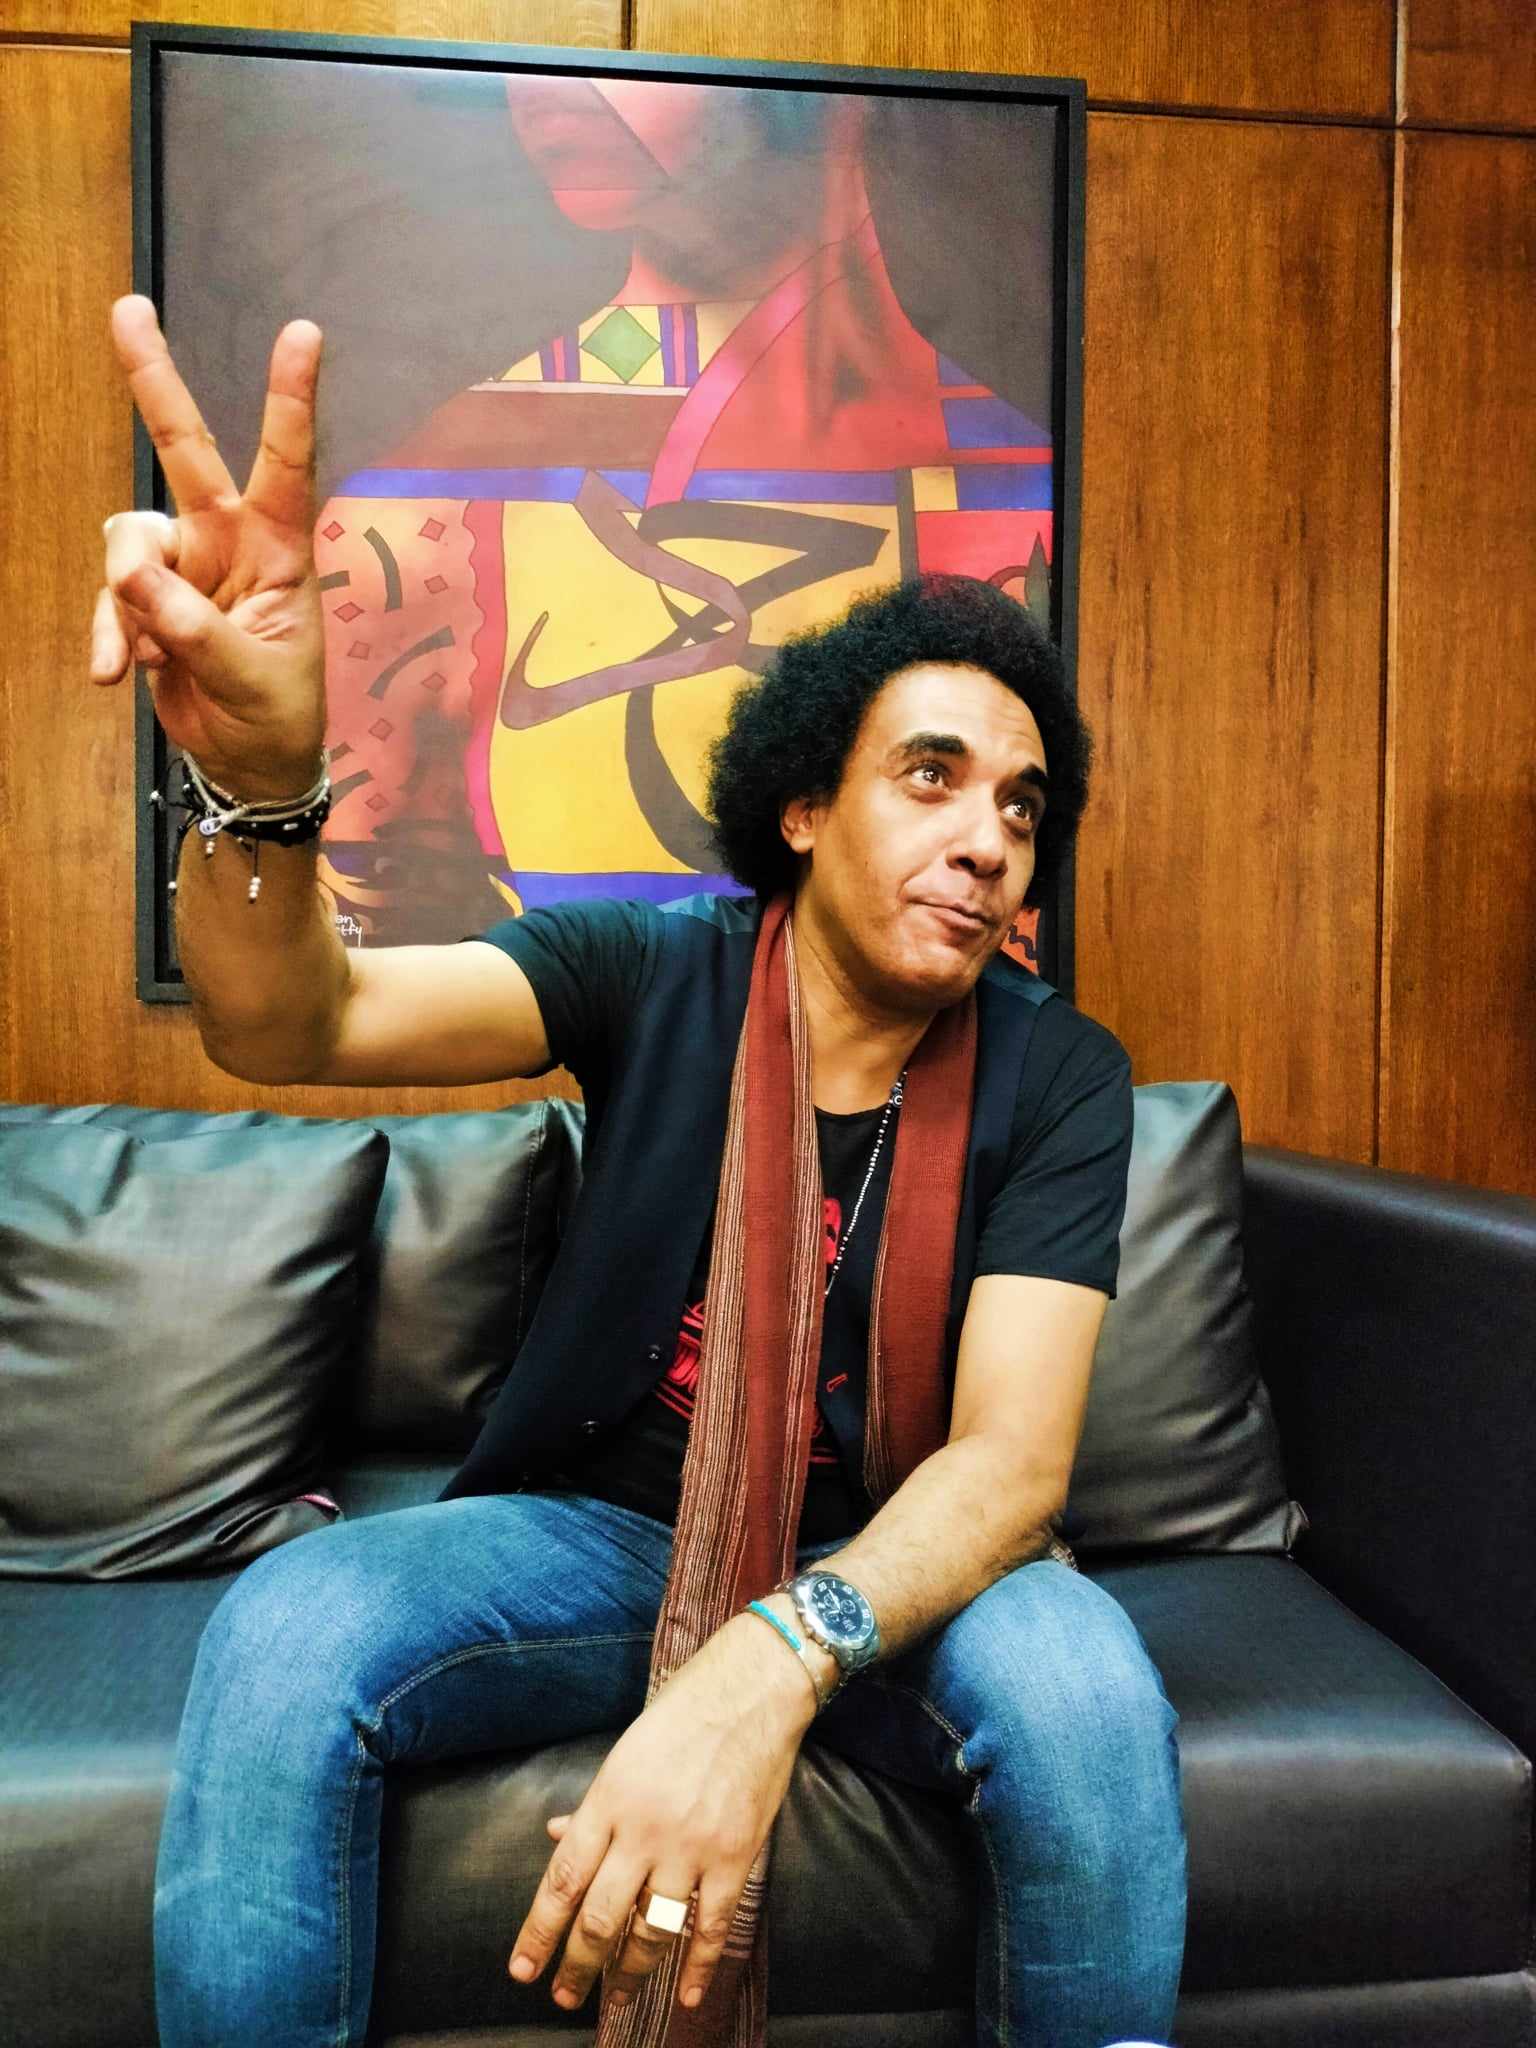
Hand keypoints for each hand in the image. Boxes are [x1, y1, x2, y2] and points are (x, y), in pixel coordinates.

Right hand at [92, 295, 327, 800]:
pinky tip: (114, 675)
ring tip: (151, 658)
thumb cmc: (277, 718)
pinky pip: (110, 596)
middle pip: (185, 449)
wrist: (248, 767)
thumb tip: (134, 577)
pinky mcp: (147, 601)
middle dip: (154, 381)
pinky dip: (108, 634)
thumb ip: (196, 630)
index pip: (288, 464)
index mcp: (280, 552)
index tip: (303, 332)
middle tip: (129, 307)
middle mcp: (230, 544)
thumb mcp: (252, 680)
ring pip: (128, 541)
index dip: (291, 399)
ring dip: (128, 600)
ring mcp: (184, 568)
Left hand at [508, 1611, 816, 2016]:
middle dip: (578, 1966)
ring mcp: (691, 1847)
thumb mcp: (625, 1752)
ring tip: (615, 1997)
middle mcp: (644, 1830)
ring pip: (651, 1931)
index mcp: (609, 1799)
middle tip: (566, 1997)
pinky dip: (698, 1967)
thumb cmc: (683, 1712)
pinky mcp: (736, 1856)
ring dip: (630, 1972)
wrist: (751, 1689)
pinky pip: (711, 1926)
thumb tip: (556, 1835)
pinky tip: (685, 1996)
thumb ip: (593, 1804)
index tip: (523, 1970)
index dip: (540, 1932)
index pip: (562, 1880)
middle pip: (600, 1917)